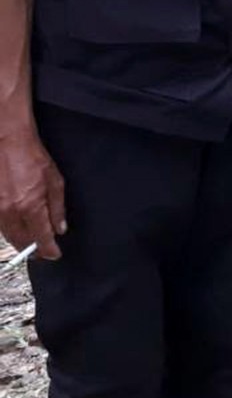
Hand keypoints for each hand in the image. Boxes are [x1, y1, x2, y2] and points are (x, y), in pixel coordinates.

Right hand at [0, 119, 64, 261]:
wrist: (6, 141)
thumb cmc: (33, 157)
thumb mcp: (55, 181)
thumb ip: (57, 208)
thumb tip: (60, 229)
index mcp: (30, 206)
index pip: (41, 238)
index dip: (48, 250)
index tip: (54, 255)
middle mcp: (10, 212)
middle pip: (21, 241)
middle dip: (32, 249)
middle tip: (42, 253)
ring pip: (8, 235)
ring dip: (19, 241)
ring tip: (30, 243)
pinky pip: (0, 224)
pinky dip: (9, 230)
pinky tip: (17, 228)